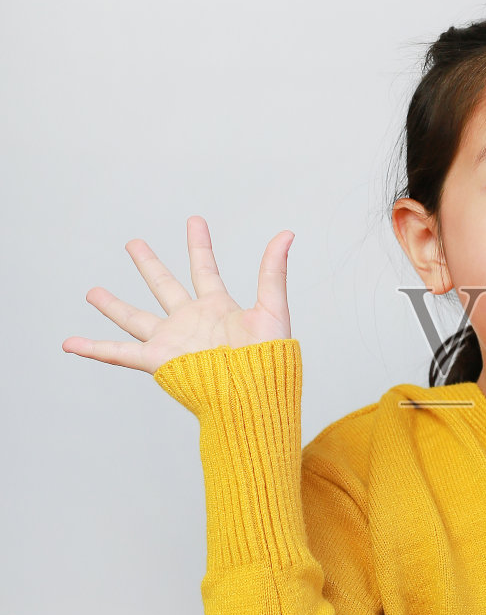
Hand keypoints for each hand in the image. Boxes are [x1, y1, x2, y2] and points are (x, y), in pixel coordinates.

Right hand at [62, 216, 294, 374]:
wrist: (255, 394)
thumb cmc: (269, 359)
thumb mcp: (273, 309)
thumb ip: (272, 271)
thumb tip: (287, 234)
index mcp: (218, 307)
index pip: (204, 268)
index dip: (199, 244)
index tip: (194, 220)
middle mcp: (191, 321)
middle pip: (164, 286)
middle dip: (148, 264)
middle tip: (133, 243)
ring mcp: (172, 341)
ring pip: (135, 318)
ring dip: (113, 305)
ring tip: (92, 291)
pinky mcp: (158, 361)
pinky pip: (118, 354)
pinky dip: (93, 348)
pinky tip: (70, 343)